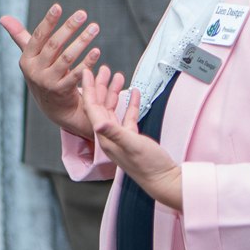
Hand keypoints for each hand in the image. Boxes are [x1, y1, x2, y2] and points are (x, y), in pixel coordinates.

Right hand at [0, 5, 101, 138]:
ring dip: (82, 41)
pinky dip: (87, 62)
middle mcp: (34, 71)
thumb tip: (3, 17)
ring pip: (67, 58)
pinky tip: (96, 51)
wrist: (52, 107)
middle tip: (83, 14)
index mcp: (26, 59)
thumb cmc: (43, 73)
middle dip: (69, 27)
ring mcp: (47, 82)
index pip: (38, 36)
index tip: (58, 6)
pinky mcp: (62, 92)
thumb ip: (20, 36)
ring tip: (94, 28)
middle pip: (54, 45)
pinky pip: (76, 74)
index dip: (48, 21)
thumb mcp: (31, 57)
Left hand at [79, 66, 182, 209]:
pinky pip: (128, 116)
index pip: (92, 108)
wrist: (164, 180)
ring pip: (113, 110)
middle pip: (100, 107)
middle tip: (101, 68)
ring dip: (114, 93)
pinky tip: (135, 92)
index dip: (88, 89)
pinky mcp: (133, 138)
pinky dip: (130, 103)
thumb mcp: (132, 146)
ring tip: (118, 75)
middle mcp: (109, 137)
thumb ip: (116, 133)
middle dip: (100, 87)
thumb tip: (99, 122)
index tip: (85, 71)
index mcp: (105, 137)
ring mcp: (121, 137)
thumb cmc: (149, 165)